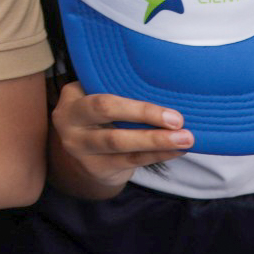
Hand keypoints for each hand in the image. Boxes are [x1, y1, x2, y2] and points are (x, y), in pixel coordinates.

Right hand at [49, 80, 191, 195]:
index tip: (169, 109)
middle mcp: (68, 121)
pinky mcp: (95, 167)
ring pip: (119, 142)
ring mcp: (79, 147)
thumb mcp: (98, 97)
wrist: (85, 154)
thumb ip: (119, 90)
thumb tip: (165, 85)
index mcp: (72, 98)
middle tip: (178, 121)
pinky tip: (176, 150)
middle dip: (144, 116)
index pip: (102, 98)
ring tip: (185, 139)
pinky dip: (156, 155)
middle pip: (106, 114)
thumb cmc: (101, 116)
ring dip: (155, 141)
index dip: (136, 104)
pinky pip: (129, 160)